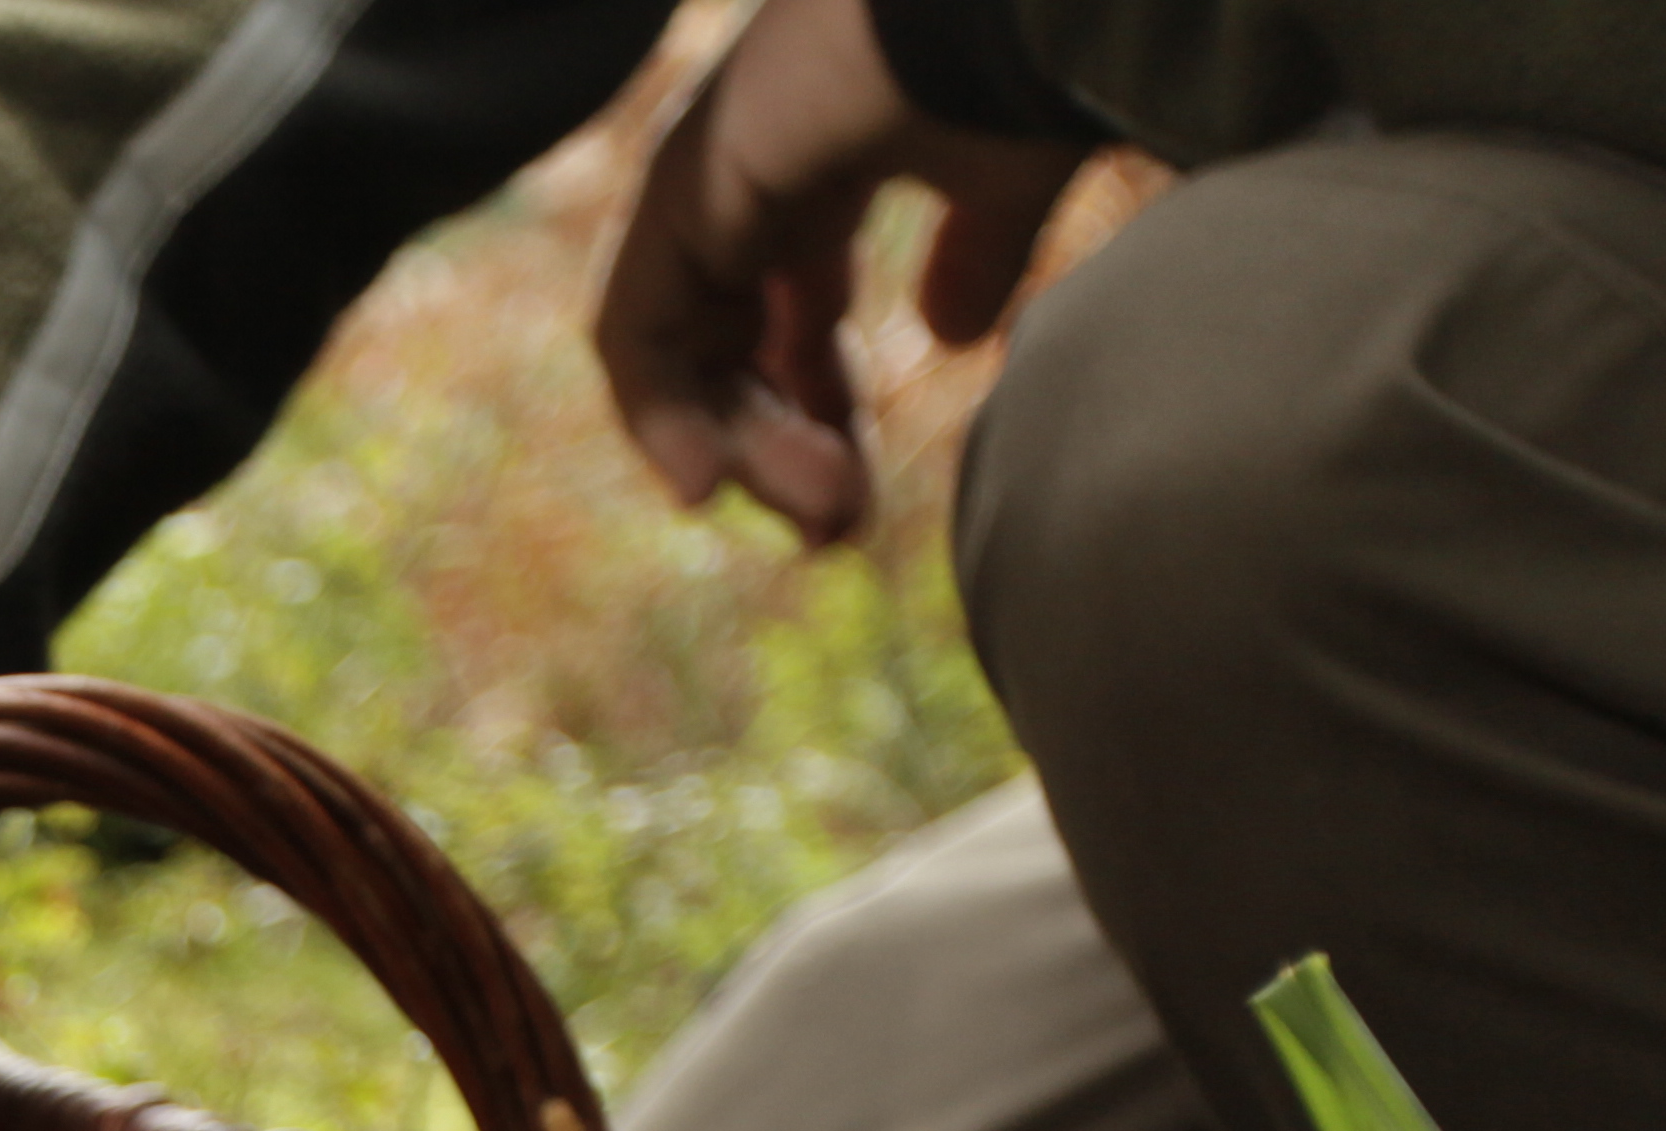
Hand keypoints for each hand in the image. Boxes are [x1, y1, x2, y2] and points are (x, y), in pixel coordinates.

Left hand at [591, 0, 1088, 541]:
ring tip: (819, 517)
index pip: (790, 310)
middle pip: (732, 343)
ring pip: (686, 351)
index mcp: (829, 154)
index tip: (855, 504)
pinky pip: (634, 330)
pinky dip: (660, 414)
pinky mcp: (679, 189)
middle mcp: (751, 163)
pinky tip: (706, 485)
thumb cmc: (1031, 62)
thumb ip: (977, 254)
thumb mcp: (1008, 183)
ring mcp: (706, 172)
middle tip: (834, 532)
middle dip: (780, 446)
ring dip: (745, 449)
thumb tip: (952, 339)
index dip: (820, 413)